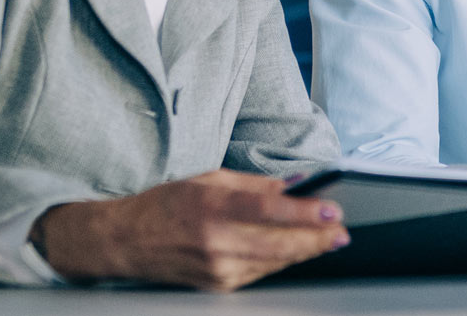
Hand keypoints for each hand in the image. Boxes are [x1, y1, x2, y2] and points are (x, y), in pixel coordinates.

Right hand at [29, 169, 348, 290]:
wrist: (126, 242)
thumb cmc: (165, 205)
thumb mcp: (208, 180)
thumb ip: (255, 184)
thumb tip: (295, 184)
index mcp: (211, 206)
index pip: (269, 211)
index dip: (306, 213)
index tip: (332, 209)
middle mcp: (215, 241)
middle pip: (280, 243)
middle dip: (317, 238)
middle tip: (341, 230)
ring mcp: (217, 268)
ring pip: (275, 262)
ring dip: (306, 251)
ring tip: (329, 239)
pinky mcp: (218, 286)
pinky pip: (261, 273)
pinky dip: (282, 261)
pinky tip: (297, 251)